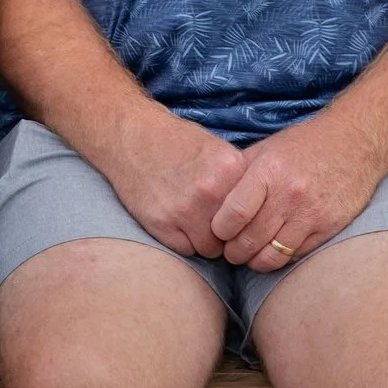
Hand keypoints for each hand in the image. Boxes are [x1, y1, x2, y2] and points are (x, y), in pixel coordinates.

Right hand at [94, 110, 249, 258]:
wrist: (131, 136)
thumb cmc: (175, 141)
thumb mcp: (215, 148)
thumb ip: (236, 178)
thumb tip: (257, 210)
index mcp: (230, 169)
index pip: (253, 213)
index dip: (244, 218)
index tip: (235, 218)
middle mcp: (211, 191)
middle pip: (234, 235)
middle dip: (225, 233)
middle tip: (212, 222)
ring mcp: (186, 210)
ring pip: (210, 249)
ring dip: (204, 240)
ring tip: (193, 222)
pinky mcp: (162, 224)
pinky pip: (185, 250)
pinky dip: (182, 241)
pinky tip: (175, 221)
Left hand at [211, 115, 387, 271]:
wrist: (356, 143)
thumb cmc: (303, 145)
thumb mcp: (267, 149)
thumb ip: (239, 174)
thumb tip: (210, 200)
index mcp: (269, 171)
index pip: (234, 213)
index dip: (219, 230)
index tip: (216, 231)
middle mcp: (290, 194)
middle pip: (249, 240)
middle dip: (232, 252)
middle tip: (229, 250)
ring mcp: (311, 213)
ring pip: (272, 256)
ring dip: (254, 261)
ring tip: (249, 255)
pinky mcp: (328, 228)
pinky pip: (295, 256)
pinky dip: (280, 258)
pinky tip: (273, 250)